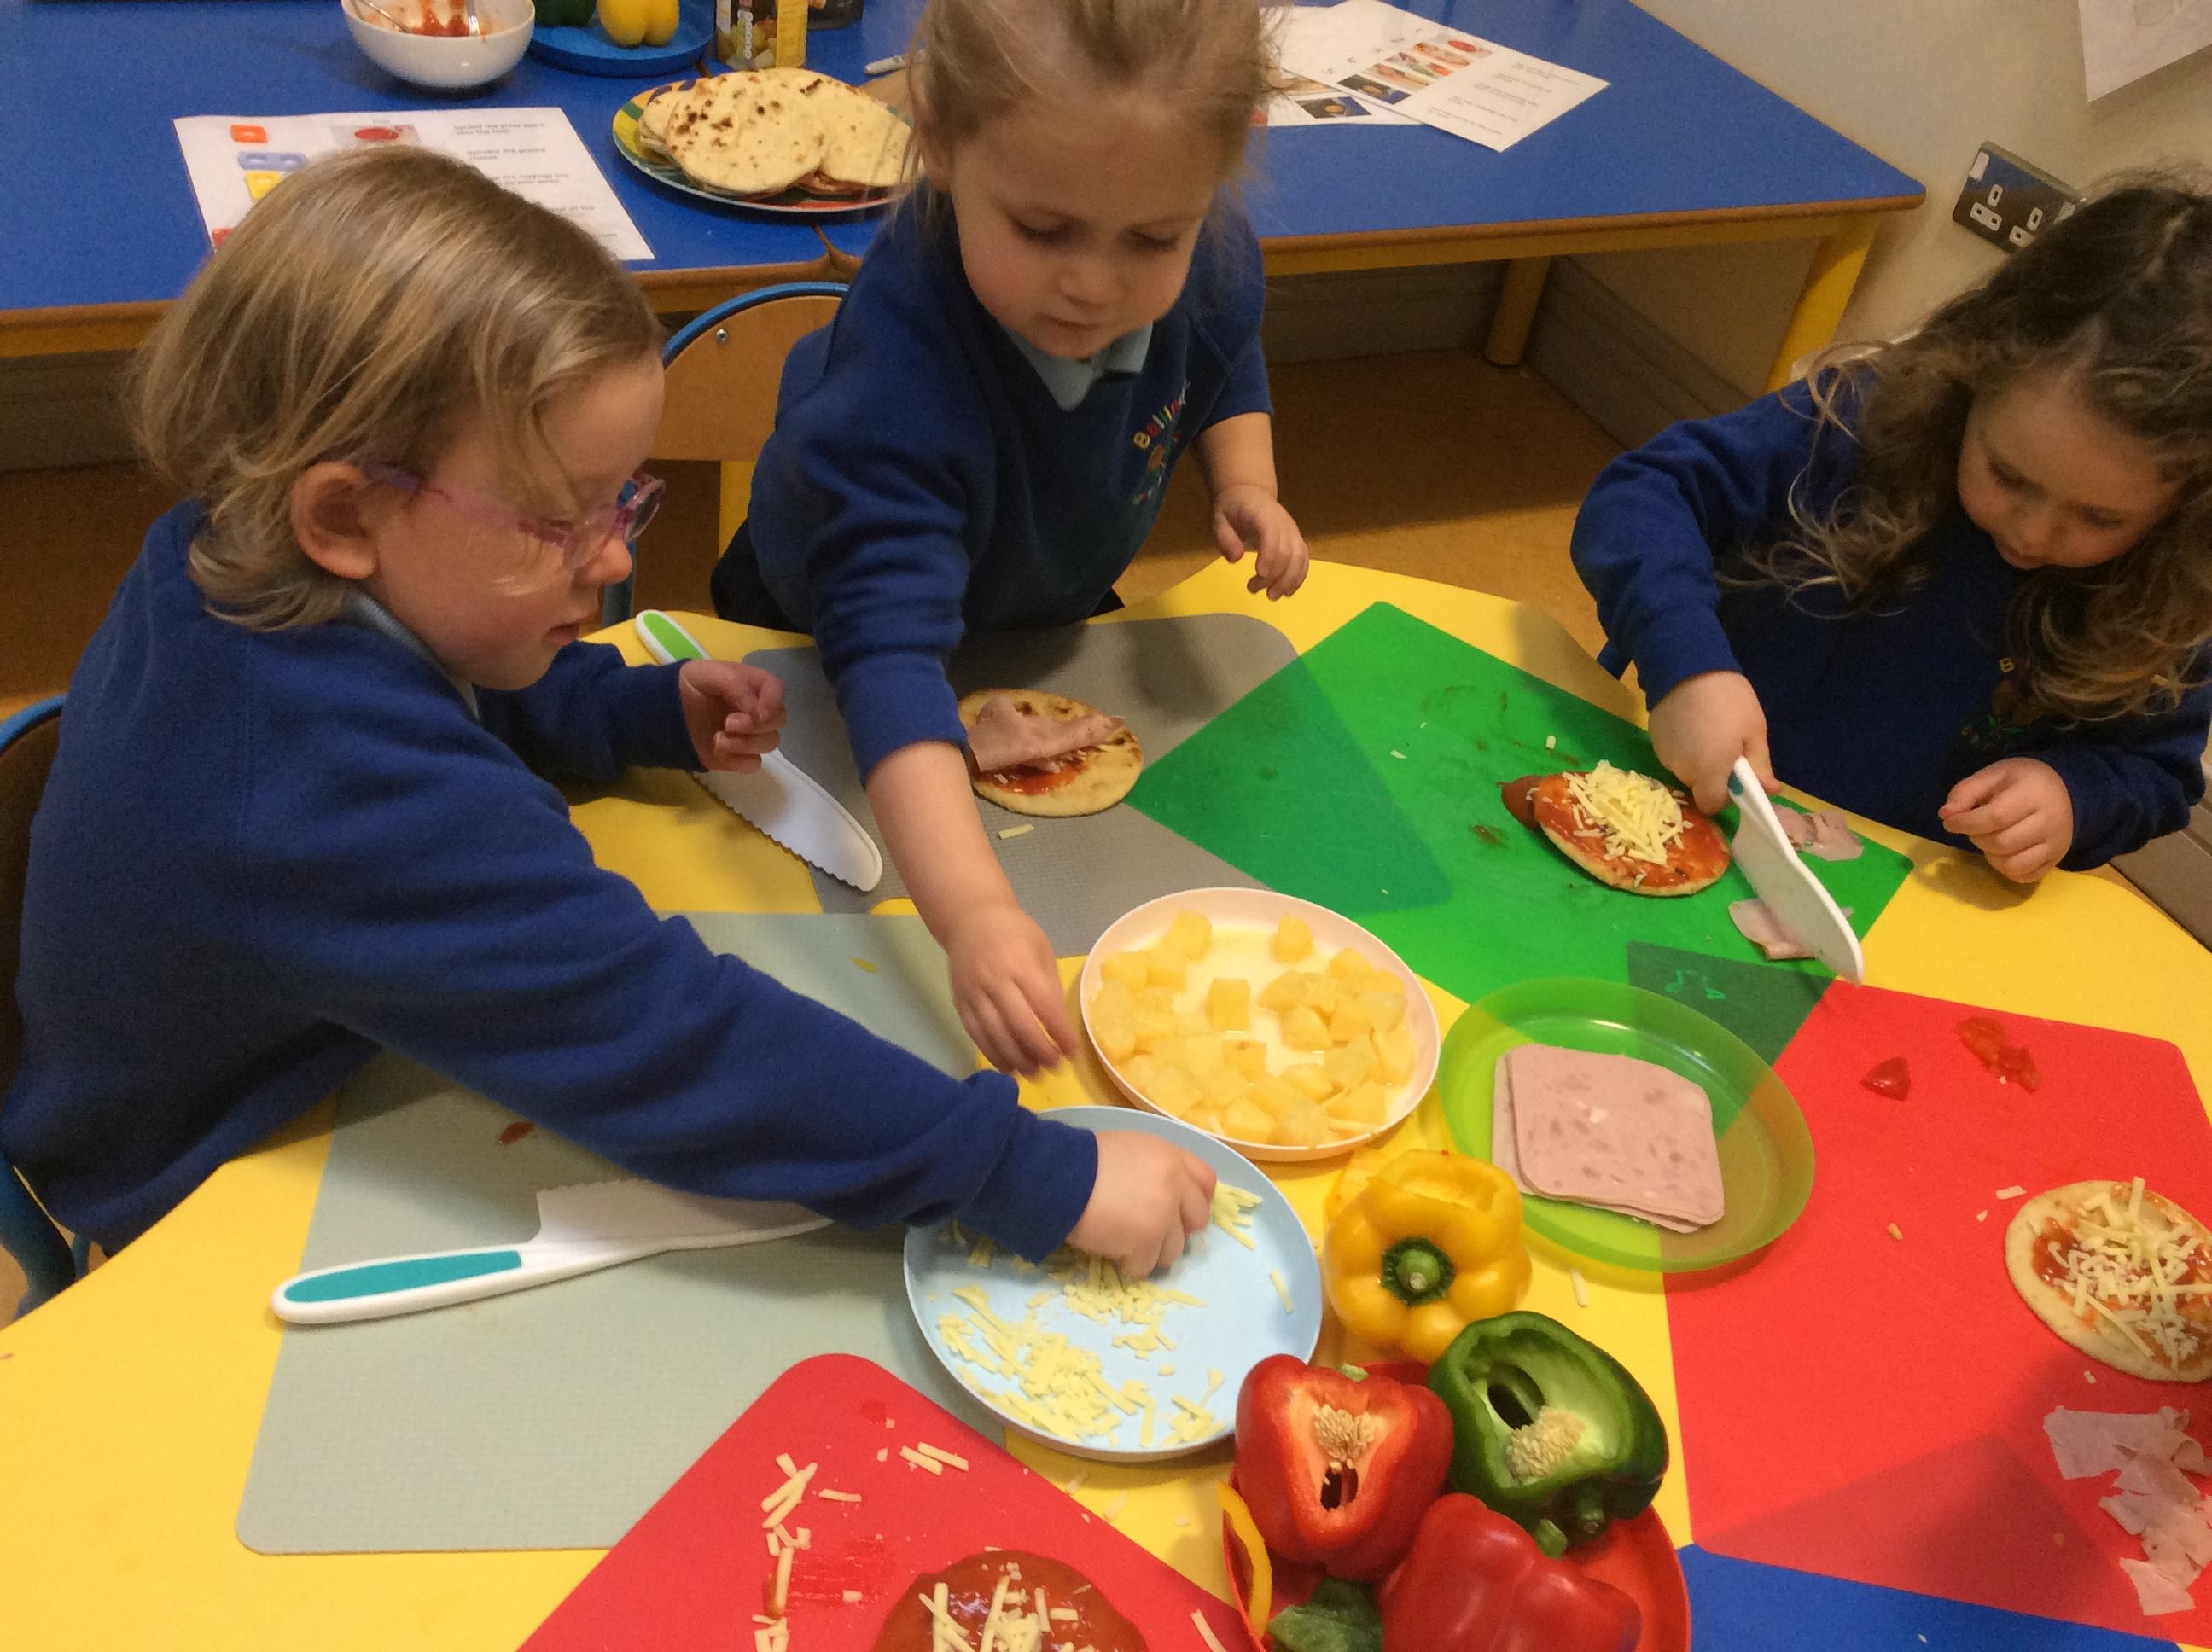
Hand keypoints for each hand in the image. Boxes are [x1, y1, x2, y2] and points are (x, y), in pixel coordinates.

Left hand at [679, 659, 785, 772]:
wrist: (667, 712)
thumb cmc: (690, 686)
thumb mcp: (707, 672)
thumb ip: (734, 683)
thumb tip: (754, 709)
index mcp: (754, 685)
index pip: (777, 690)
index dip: (772, 702)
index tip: (756, 713)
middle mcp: (758, 709)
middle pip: (778, 720)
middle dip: (755, 725)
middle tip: (727, 723)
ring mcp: (751, 734)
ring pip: (770, 743)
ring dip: (745, 743)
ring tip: (717, 739)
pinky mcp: (741, 756)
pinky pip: (754, 764)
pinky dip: (738, 760)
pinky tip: (718, 751)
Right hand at [944, 902, 1078, 1074]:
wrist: (970, 919)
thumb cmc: (1014, 933)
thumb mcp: (1041, 949)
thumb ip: (1049, 986)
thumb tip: (1058, 1026)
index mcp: (1021, 964)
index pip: (1044, 1005)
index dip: (1059, 1032)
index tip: (1072, 1052)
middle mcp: (995, 981)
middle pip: (1019, 1025)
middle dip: (1040, 1051)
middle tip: (1055, 1067)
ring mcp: (974, 994)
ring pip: (996, 1036)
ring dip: (1017, 1060)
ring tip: (1035, 1073)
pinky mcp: (960, 1004)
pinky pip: (977, 1036)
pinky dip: (993, 1055)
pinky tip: (1009, 1067)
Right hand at [1068, 1131, 1217, 1276]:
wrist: (1058, 1177)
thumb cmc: (1084, 1161)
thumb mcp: (1129, 1150)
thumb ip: (1156, 1169)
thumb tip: (1167, 1197)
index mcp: (1171, 1158)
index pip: (1206, 1183)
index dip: (1195, 1201)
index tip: (1180, 1213)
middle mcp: (1175, 1185)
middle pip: (1196, 1221)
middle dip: (1175, 1230)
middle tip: (1149, 1232)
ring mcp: (1163, 1215)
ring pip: (1173, 1251)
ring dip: (1150, 1251)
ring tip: (1122, 1240)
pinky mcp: (1146, 1241)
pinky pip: (1146, 1266)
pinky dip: (1129, 1264)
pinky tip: (1110, 1249)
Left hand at [1212, 484, 1309, 600]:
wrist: (1250, 494)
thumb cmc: (1232, 509)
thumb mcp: (1218, 519)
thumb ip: (1224, 537)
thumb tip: (1235, 558)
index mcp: (1263, 514)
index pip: (1272, 534)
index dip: (1269, 555)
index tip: (1260, 574)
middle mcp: (1283, 522)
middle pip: (1287, 551)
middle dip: (1274, 575)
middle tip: (1253, 589)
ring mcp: (1293, 531)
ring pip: (1299, 557)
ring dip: (1288, 580)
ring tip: (1271, 596)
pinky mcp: (1296, 540)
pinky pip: (1303, 560)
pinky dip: (1298, 578)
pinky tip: (1286, 592)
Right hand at [1648, 670, 1774, 813]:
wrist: (1686, 666)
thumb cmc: (1728, 699)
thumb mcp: (1754, 730)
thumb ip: (1760, 766)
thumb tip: (1770, 791)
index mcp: (1710, 771)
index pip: (1711, 805)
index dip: (1724, 796)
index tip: (1735, 778)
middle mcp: (1683, 770)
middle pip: (1699, 786)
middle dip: (1713, 774)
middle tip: (1726, 747)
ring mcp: (1665, 755)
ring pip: (1686, 769)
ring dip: (1698, 759)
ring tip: (1707, 730)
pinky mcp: (1655, 740)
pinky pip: (1674, 754)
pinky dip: (1684, 746)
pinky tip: (1692, 723)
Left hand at [1940, 758, 2073, 882]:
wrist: (2065, 791)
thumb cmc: (2022, 781)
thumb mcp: (1993, 775)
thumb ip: (1966, 792)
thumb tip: (1946, 815)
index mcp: (2033, 795)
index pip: (1995, 817)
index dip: (1966, 823)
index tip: (1950, 822)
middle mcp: (2049, 822)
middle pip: (2001, 843)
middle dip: (1977, 837)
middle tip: (1975, 827)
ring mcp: (2056, 845)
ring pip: (2012, 865)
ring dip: (1990, 855)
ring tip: (1990, 838)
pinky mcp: (2056, 861)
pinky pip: (2024, 876)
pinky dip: (2006, 869)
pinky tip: (2004, 852)